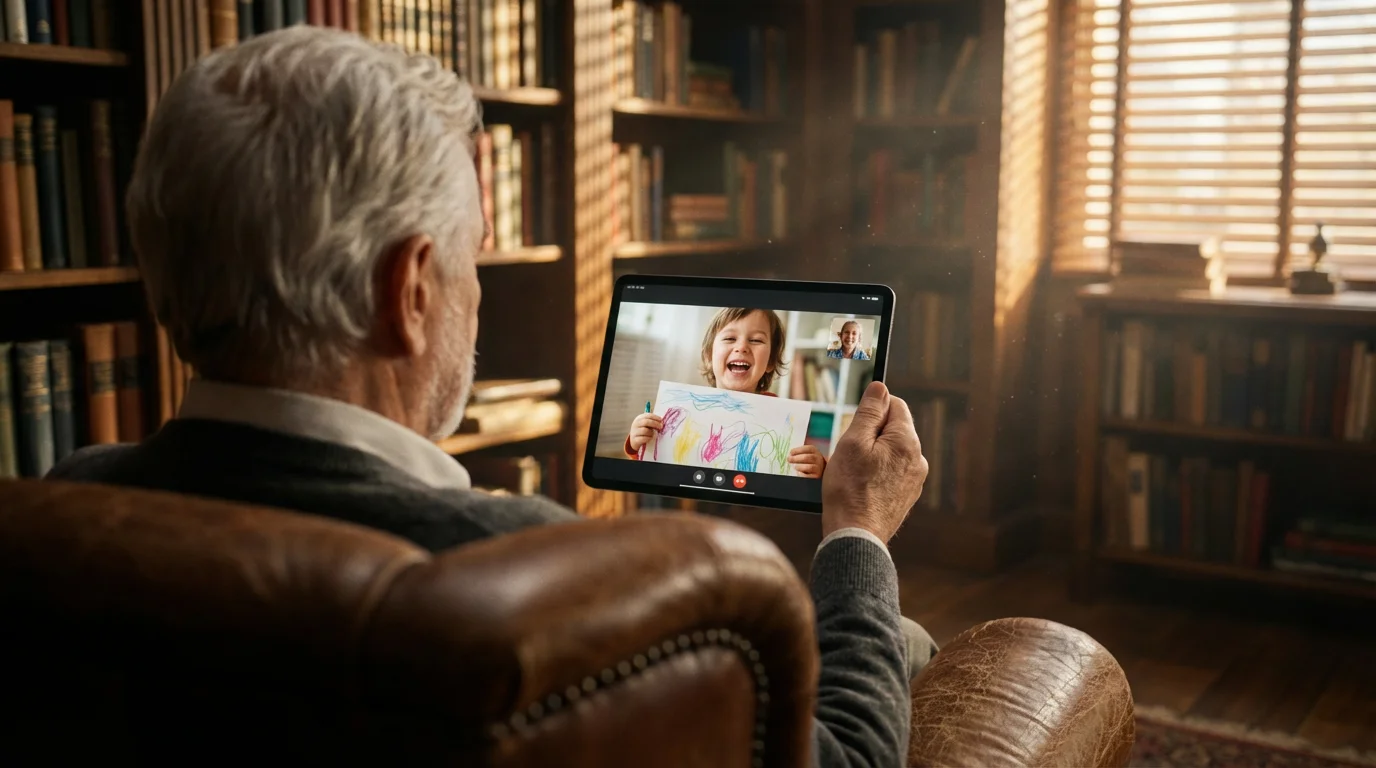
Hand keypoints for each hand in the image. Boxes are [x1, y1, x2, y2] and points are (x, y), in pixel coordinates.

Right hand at [628, 412, 662, 451]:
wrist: (634, 440)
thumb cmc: (643, 431)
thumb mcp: (646, 425)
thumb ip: (652, 422)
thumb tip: (661, 421)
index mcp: (639, 418)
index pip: (648, 415)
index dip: (655, 417)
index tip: (661, 420)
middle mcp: (635, 424)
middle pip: (646, 422)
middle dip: (655, 424)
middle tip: (661, 427)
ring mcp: (634, 432)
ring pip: (645, 431)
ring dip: (651, 433)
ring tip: (652, 434)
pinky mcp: (635, 440)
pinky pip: (644, 438)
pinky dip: (648, 439)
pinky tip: (649, 439)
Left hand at [788, 445, 825, 477]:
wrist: (817, 470)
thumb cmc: (808, 460)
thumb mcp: (806, 453)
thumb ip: (799, 453)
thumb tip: (790, 455)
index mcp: (815, 451)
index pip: (808, 448)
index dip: (799, 450)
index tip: (791, 452)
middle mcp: (818, 459)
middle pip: (807, 457)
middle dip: (796, 458)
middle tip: (789, 459)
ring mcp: (818, 468)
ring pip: (809, 467)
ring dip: (800, 467)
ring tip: (795, 467)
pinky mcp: (817, 476)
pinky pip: (808, 476)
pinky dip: (802, 474)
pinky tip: (799, 473)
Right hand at [821, 381, 927, 542]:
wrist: (856, 536)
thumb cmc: (850, 489)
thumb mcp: (853, 442)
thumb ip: (869, 412)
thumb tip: (880, 388)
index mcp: (907, 441)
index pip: (895, 404)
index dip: (872, 409)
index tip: (855, 425)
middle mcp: (918, 459)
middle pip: (894, 429)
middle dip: (871, 434)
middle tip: (850, 453)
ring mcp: (915, 480)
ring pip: (892, 451)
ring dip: (874, 454)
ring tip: (854, 473)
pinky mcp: (907, 496)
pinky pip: (892, 472)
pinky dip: (877, 473)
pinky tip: (862, 486)